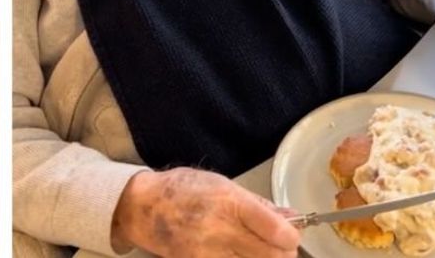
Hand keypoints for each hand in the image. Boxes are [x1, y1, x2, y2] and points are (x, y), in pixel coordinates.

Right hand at [112, 168, 300, 257]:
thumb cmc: (181, 190)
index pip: (277, 230)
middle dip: (283, 253)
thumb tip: (291, 217)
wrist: (142, 207)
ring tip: (255, 249)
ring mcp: (209, 253)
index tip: (290, 233)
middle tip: (278, 246)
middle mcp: (221, 230)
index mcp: (229, 202)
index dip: (292, 236)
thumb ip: (258, 204)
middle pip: (273, 256)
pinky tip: (237, 253)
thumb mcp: (221, 183)